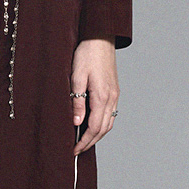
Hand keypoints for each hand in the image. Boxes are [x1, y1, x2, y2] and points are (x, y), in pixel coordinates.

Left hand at [70, 38, 117, 154]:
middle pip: (103, 129)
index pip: (94, 127)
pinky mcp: (114, 91)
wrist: (100, 38)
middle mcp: (111, 98)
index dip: (84, 141)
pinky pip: (111, 114)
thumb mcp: (76, 77)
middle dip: (90, 142)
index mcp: (102, 97)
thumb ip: (77, 101)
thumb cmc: (86, 55)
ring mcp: (115, 95)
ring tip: (83, 141)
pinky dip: (102, 125)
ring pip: (109, 123)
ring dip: (97, 135)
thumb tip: (77, 123)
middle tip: (77, 150)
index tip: (74, 150)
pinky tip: (93, 125)